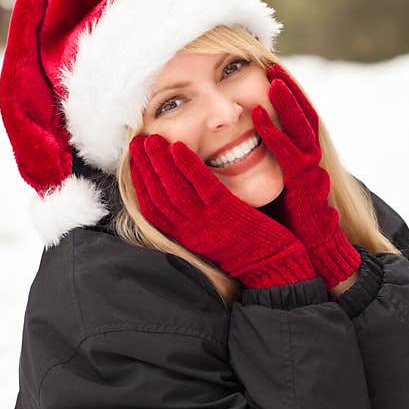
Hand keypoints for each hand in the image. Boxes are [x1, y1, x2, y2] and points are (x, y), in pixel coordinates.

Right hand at [128, 133, 315, 288]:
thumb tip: (183, 194)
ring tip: (152, 139)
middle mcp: (191, 231)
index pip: (151, 208)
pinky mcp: (228, 213)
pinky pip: (202, 186)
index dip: (140, 182)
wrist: (274, 268)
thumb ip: (196, 219)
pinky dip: (188, 166)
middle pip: (158, 196)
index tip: (134, 160)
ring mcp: (208, 222)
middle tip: (136, 142)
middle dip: (145, 167)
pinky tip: (178, 147)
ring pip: (174, 190)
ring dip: (160, 162)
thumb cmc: (247, 249)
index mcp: (185, 237)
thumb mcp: (212, 236)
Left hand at [251, 64, 360, 288]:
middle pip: (304, 117)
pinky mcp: (307, 189)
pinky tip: (256, 118)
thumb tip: (236, 156)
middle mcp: (311, 164)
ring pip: (303, 129)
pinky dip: (274, 134)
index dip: (286, 98)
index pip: (296, 122)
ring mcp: (312, 174)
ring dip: (287, 102)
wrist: (310, 260)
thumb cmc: (289, 228)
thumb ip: (266, 171)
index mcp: (302, 163)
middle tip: (272, 64)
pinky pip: (291, 155)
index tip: (270, 74)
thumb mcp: (276, 192)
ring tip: (271, 79)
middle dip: (290, 90)